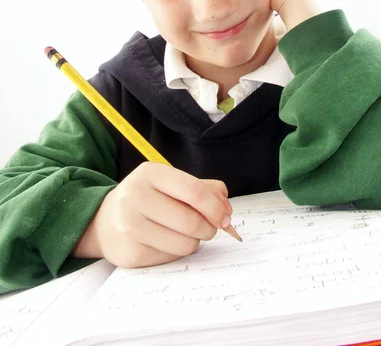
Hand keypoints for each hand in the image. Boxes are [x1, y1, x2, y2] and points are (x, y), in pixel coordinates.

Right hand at [73, 163, 231, 267]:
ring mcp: (130, 227)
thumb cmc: (147, 199)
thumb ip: (203, 189)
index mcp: (149, 174)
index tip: (226, 217)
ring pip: (185, 244)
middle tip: (209, 228)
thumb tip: (226, 208)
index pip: (194, 191)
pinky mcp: (130, 254)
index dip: (216, 207)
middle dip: (209, 228)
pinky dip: (176, 252)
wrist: (104, 221)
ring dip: (194, 241)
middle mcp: (135, 198)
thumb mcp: (170, 183)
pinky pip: (172, 258)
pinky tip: (164, 242)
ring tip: (183, 233)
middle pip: (192, 221)